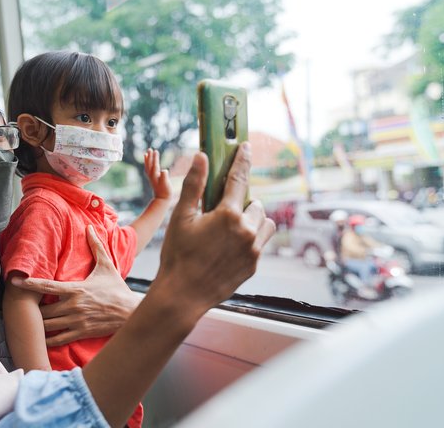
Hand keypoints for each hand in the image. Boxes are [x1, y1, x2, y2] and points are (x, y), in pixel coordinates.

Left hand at [11, 226, 139, 345]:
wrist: (131, 311)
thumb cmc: (117, 288)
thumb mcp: (107, 266)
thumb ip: (96, 246)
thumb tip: (89, 227)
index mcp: (76, 289)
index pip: (47, 286)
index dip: (30, 284)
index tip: (15, 281)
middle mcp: (73, 306)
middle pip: (43, 311)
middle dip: (31, 310)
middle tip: (18, 308)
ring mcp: (76, 321)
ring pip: (48, 326)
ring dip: (37, 325)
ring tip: (26, 323)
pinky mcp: (81, 332)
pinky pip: (58, 339)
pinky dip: (47, 340)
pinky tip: (40, 339)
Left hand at [144, 148, 170, 199]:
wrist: (162, 200)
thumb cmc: (165, 192)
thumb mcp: (166, 184)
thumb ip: (164, 177)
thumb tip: (164, 170)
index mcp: (155, 176)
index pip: (154, 164)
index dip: (155, 158)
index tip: (155, 151)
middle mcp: (151, 176)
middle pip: (149, 164)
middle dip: (150, 157)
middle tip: (150, 149)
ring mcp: (151, 178)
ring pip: (148, 167)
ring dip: (147, 160)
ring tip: (147, 153)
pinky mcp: (152, 179)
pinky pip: (149, 170)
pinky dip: (148, 165)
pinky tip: (149, 163)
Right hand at [153, 142, 274, 316]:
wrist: (183, 295)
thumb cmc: (178, 255)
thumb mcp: (181, 217)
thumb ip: (195, 185)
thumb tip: (202, 156)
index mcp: (228, 215)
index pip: (239, 179)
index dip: (242, 160)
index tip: (246, 147)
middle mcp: (247, 231)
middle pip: (255, 204)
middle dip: (243, 204)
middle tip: (222, 213)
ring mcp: (253, 250)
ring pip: (265, 224)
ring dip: (253, 222)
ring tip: (231, 230)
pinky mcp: (254, 265)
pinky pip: (260, 244)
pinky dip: (250, 240)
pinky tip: (228, 249)